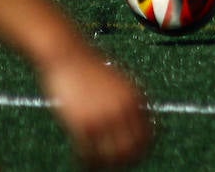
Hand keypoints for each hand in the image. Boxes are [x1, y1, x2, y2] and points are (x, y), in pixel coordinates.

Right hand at [41, 50, 152, 167]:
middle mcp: (124, 109)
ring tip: (93, 162)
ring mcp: (105, 117)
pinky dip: (87, 161)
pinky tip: (80, 158)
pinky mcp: (84, 123)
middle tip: (110, 164)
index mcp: (135, 98)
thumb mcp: (116, 82)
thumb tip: (135, 131)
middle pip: (131, 151)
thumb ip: (127, 104)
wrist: (66, 53)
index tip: (129, 157)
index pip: (148, 137)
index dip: (140, 151)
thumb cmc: (88, 67)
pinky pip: (90, 153)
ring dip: (103, 163)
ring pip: (111, 156)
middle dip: (122, 161)